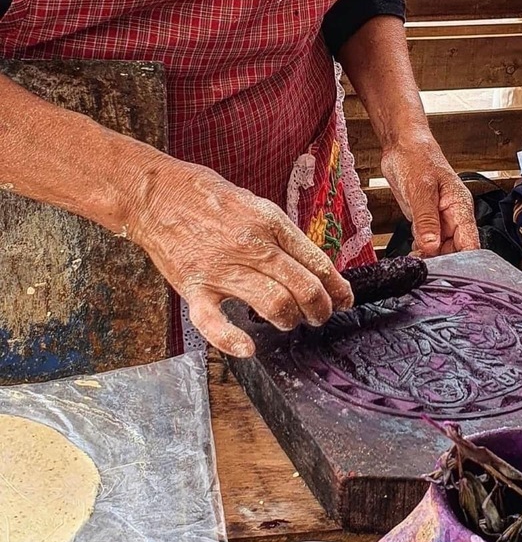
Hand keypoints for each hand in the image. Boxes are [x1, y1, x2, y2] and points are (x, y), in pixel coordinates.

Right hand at [127, 156, 352, 356]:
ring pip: (274, 303)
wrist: (156, 193)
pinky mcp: (194, 287)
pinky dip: (232, 340)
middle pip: (303, 287)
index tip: (344, 298)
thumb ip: (280, 233)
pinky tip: (248, 347)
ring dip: (289, 319)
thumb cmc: (206, 197)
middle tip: (321, 315)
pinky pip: (213, 322)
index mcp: (269, 222)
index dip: (337, 286)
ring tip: (289, 321)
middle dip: (320, 308)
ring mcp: (221, 269)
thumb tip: (310, 262)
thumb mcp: (255, 203)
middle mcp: (250, 245)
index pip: (316, 261)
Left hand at [381, 133, 478, 257]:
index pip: (471, 242)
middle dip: (442, 261)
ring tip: (416, 260)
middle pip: (456, 250)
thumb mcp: (421, 190)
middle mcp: (452, 216)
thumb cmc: (417, 158)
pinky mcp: (425, 221)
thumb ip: (426, 220)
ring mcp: (439, 220)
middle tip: (423, 265)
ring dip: (430, 257)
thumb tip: (431, 246)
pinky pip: (427, 243)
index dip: (464, 260)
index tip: (449, 271)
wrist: (402, 146)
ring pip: (440, 249)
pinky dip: (420, 250)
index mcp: (460, 207)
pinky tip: (412, 253)